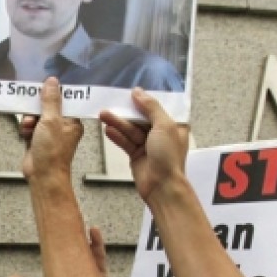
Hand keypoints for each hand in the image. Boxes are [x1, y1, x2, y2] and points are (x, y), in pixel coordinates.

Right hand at [20, 78, 83, 181]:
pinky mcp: (37, 140)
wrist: (42, 176)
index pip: (64, 100)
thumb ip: (50, 100)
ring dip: (29, 119)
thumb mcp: (51, 120)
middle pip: (47, 106)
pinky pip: (29, 127)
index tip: (42, 89)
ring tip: (29, 127)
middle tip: (33, 112)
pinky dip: (26, 129)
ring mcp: (49, 133)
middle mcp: (62, 126)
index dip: (52, 93)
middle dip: (37, 109)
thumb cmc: (52, 151)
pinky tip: (25, 134)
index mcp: (72, 120)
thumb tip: (52, 81)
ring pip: (36, 116)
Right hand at [99, 88, 189, 203]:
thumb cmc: (168, 155)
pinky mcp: (136, 155)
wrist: (161, 186)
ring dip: (118, 123)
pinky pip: (125, 142)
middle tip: (111, 102)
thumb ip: (150, 107)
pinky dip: (117, 136)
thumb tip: (138, 92)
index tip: (131, 90)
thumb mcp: (164, 125)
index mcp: (173, 125)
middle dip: (127, 111)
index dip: (145, 99)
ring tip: (103, 115)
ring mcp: (148, 145)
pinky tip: (107, 130)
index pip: (158, 108)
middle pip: (141, 118)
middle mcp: (161, 134)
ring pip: (131, 130)